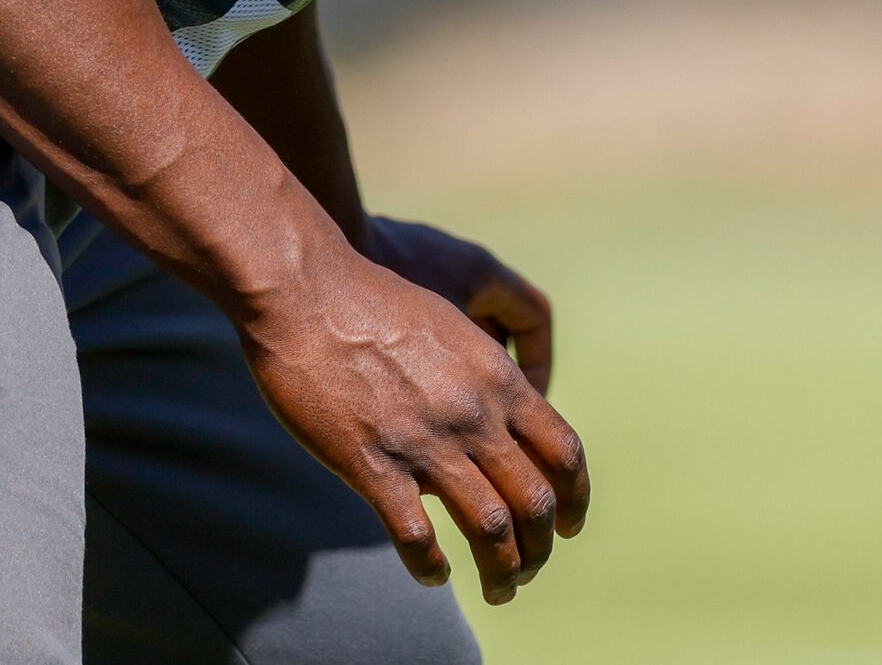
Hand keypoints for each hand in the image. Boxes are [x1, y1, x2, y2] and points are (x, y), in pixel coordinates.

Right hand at [241, 243, 588, 603]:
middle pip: (534, 501)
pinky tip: (434, 574)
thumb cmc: (373, 301)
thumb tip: (495, 416)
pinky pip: (415, 537)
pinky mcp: (372, 464)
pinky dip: (432, 567)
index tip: (568, 525)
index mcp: (498, 379)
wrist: (307, 292)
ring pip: (489, 528)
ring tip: (499, 589)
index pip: (564, 452)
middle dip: (540, 549)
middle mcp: (473, 415)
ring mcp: (425, 442)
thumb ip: (481, 375)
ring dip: (502, 571)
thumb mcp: (453, 325)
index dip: (575, 498)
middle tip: (529, 570)